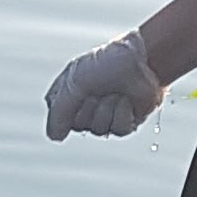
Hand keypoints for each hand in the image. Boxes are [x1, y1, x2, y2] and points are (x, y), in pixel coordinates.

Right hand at [45, 30, 163, 140]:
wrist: (141, 59)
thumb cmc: (105, 64)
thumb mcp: (74, 84)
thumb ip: (59, 113)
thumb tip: (55, 138)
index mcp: (66, 98)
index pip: (59, 119)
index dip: (71, 104)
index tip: (80, 86)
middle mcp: (83, 110)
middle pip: (80, 126)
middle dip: (92, 104)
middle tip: (100, 87)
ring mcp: (104, 118)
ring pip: (100, 129)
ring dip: (109, 107)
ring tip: (116, 91)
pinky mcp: (125, 123)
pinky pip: (120, 130)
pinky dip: (124, 112)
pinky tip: (127, 100)